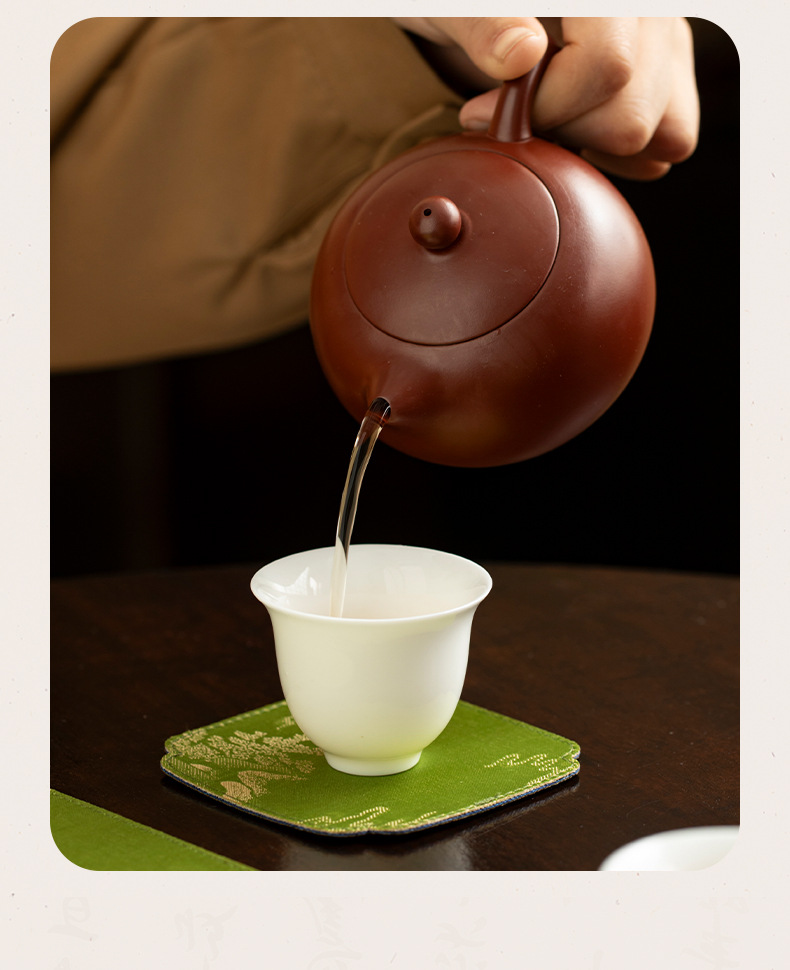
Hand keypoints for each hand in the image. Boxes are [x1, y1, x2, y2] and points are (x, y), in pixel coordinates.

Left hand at [395, 17, 698, 179]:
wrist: (479, 9)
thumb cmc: (462, 6)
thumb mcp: (451, 9)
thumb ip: (484, 26)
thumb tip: (522, 55)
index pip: (606, 66)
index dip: (544, 108)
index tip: (483, 113)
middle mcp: (652, 13)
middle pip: (632, 114)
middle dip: (562, 134)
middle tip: (510, 119)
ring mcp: (667, 43)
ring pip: (665, 133)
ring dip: (595, 148)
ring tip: (546, 124)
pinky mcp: (668, 74)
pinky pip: (672, 138)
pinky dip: (623, 154)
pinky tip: (575, 133)